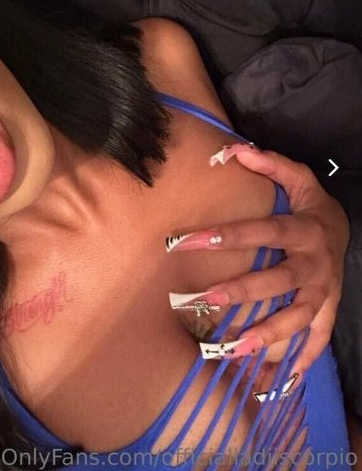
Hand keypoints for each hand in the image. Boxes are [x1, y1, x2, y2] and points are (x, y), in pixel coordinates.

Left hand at [168, 147, 349, 371]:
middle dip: (240, 291)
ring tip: (234, 347)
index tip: (185, 242)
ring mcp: (324, 291)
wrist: (345, 231)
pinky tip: (277, 380)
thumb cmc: (312, 207)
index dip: (225, 236)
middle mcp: (315, 264)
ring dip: (268, 334)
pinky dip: (300, 359)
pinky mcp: (328, 310)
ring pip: (297, 316)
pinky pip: (318, 338)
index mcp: (304, 229)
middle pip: (277, 280)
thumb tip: (234, 151)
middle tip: (201, 299)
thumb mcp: (299, 179)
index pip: (261, 232)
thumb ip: (270, 164)